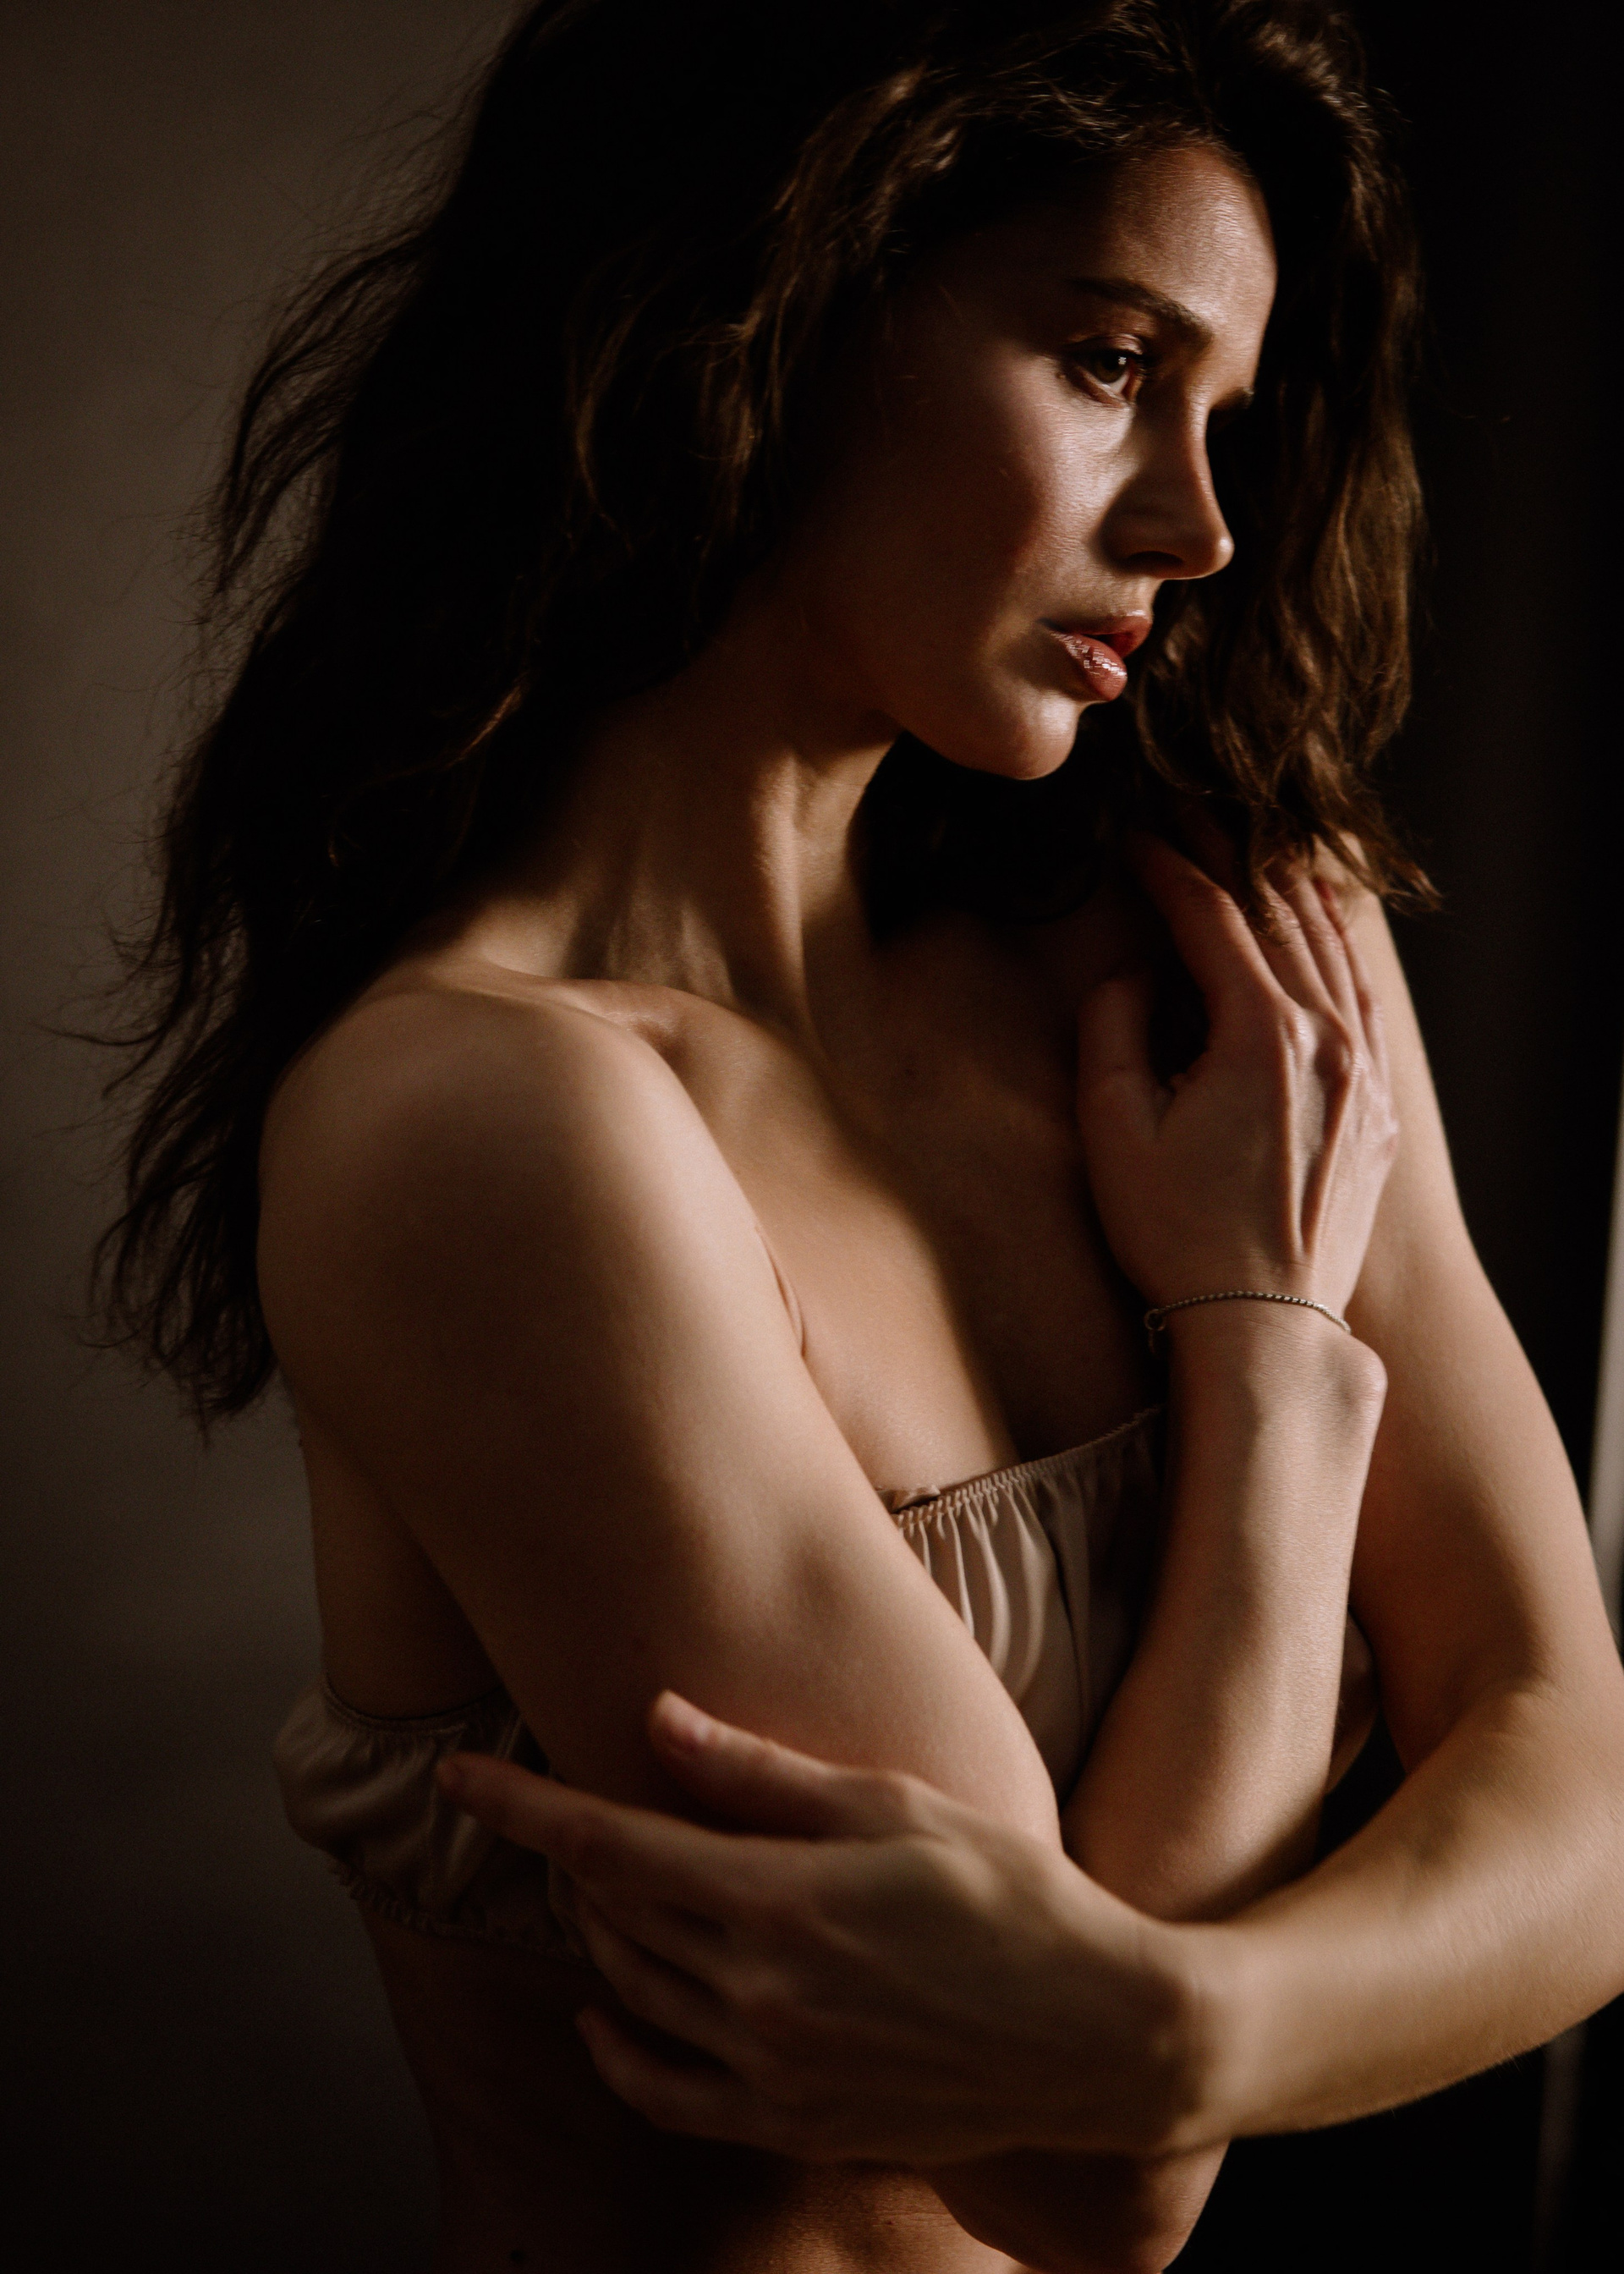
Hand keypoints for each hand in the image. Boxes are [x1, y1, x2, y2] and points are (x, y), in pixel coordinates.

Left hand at [438, 1691, 1205, 2163]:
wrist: (1100, 2036)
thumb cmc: (1009, 1896)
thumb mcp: (893, 1806)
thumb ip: (763, 1775)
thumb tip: (656, 1721)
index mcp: (779, 1904)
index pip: (609, 1846)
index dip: (522, 1806)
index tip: (456, 1772)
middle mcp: (759, 1997)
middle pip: (612, 1917)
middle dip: (569, 1858)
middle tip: (562, 1807)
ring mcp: (773, 2074)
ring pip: (633, 1996)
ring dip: (598, 1935)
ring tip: (602, 1885)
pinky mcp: (797, 2126)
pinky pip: (669, 2097)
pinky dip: (621, 2053)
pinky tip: (606, 2016)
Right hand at [1077, 837, 1397, 1317]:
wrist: (1264, 1323)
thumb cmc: (1178, 1236)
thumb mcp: (1115, 1131)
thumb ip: (1112, 1031)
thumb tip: (1130, 975)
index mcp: (1264, 1037)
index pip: (1213, 919)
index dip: (1168, 869)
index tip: (1133, 837)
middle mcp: (1329, 1040)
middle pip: (1280, 913)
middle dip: (1229, 851)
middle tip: (1190, 805)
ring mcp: (1365, 1072)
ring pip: (1332, 948)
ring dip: (1286, 886)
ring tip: (1250, 840)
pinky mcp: (1379, 1107)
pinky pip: (1362, 998)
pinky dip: (1335, 947)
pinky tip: (1316, 926)